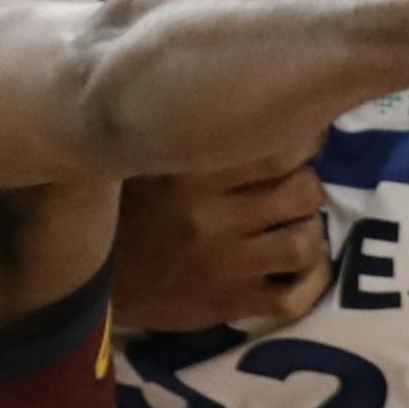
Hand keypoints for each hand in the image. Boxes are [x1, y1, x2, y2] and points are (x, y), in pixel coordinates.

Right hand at [114, 141, 330, 332]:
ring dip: (311, 232)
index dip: (305, 140)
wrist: (97, 279)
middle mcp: (209, 217)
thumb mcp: (155, 157)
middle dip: (308, 185)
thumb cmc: (131, 206)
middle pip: (301, 191)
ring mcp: (221, 265)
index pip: (277, 147)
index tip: (303, 138)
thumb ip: (204, 134)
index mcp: (191, 171)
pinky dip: (311, 282)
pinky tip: (304, 267)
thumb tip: (266, 102)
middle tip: (295, 185)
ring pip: (303, 243)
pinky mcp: (226, 305)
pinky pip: (292, 298)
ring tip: (296, 224)